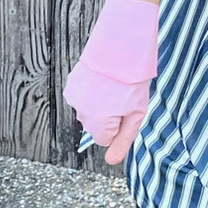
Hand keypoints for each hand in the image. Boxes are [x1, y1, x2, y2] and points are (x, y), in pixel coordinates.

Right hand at [63, 0, 161, 164]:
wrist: (120, 45)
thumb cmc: (132, 80)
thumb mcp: (136, 113)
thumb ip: (123, 140)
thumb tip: (111, 162)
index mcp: (98, 122)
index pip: (103, 139)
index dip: (118, 126)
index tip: (126, 109)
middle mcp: (81, 112)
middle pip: (94, 126)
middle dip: (106, 116)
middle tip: (121, 95)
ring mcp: (74, 97)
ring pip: (87, 111)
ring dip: (98, 103)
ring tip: (111, 85)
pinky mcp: (71, 84)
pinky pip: (81, 98)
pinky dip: (90, 92)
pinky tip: (101, 80)